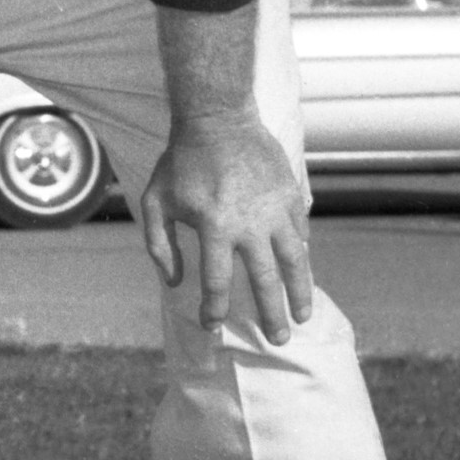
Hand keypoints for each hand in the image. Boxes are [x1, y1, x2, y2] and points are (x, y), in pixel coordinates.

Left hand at [141, 110, 312, 343]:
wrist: (219, 120)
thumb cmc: (181, 163)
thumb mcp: (156, 201)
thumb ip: (159, 244)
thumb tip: (174, 282)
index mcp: (215, 228)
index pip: (217, 281)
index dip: (214, 308)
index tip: (212, 326)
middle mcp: (250, 225)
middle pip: (264, 281)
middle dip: (271, 315)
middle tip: (276, 340)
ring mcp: (275, 211)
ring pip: (295, 262)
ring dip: (300, 293)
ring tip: (303, 318)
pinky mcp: (291, 197)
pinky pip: (299, 234)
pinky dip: (300, 255)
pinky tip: (299, 272)